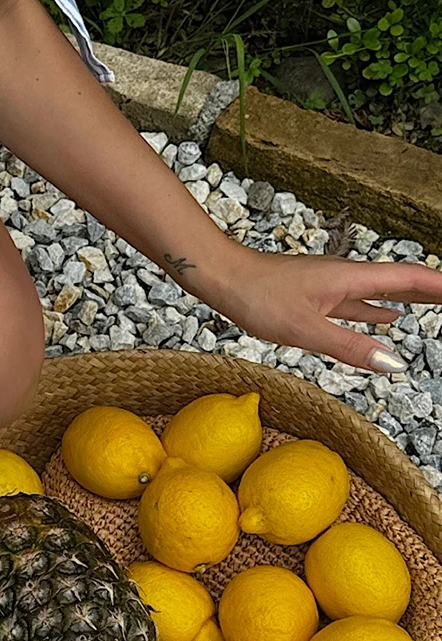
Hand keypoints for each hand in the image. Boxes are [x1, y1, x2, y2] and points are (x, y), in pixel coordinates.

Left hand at [199, 247, 441, 372]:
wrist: (221, 277)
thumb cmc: (257, 296)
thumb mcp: (305, 329)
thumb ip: (350, 346)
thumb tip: (394, 363)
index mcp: (350, 278)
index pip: (407, 279)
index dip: (438, 286)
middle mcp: (345, 277)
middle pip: (400, 282)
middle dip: (431, 291)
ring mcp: (330, 286)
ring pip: (379, 293)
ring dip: (409, 300)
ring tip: (436, 306)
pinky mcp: (314, 297)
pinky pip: (356, 305)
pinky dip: (376, 312)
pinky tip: (387, 318)